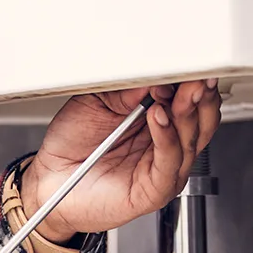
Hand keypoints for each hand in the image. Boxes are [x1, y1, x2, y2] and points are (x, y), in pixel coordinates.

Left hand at [21, 80, 222, 240]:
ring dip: (187, 113)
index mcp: (158, 120)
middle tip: (195, 76)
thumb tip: (153, 76)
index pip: (190, 99)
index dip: (191, 81)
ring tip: (178, 93)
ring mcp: (164, 168)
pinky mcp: (155, 189)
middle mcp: (167, 144)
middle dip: (200, 94)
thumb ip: (124, 90)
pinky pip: (169, 162)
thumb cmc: (72, 145)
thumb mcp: (94, 102)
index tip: (189, 63)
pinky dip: (167, 138)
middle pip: (202, 118)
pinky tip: (158, 117)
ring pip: (192, 139)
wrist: (50, 180)